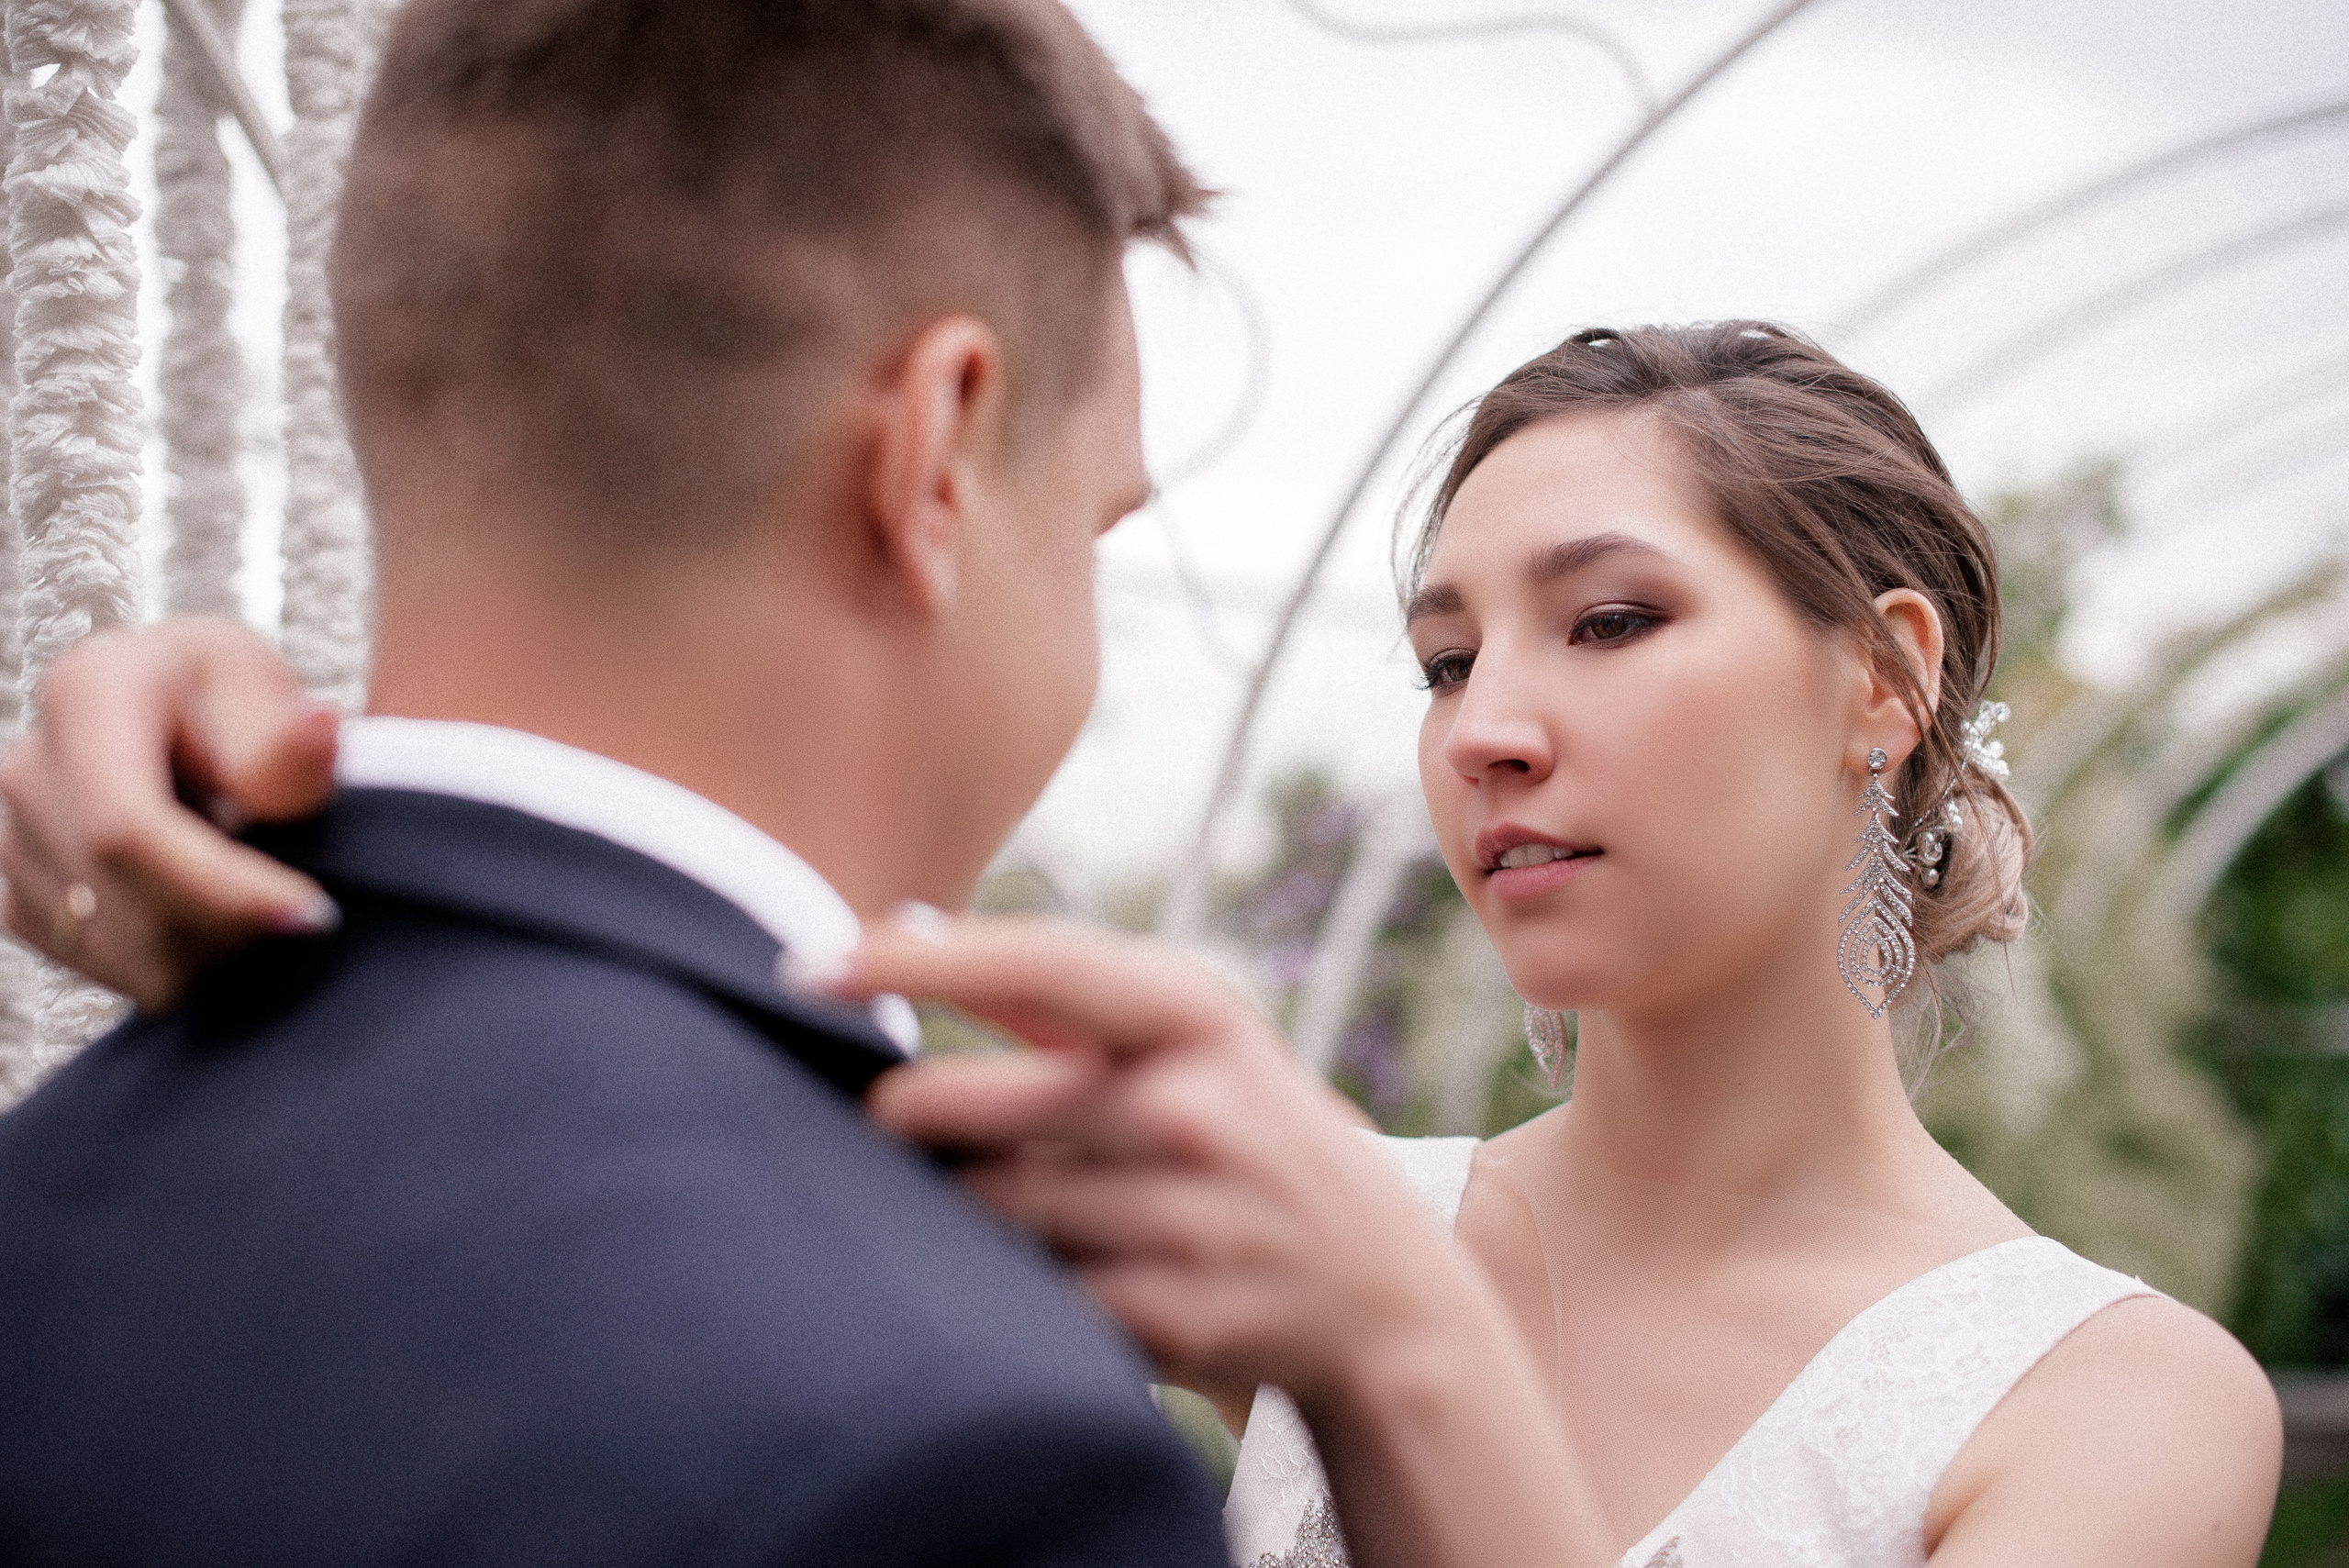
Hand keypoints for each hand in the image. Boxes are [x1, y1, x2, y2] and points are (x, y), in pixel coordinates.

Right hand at [0, 619, 341, 1011]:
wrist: (184, 714)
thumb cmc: (231, 698)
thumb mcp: (272, 691)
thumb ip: (291, 738)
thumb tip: (317, 733)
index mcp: (88, 696)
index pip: (130, 828)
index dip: (223, 889)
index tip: (312, 914)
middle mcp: (30, 771)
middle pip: (129, 904)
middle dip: (235, 927)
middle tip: (311, 908)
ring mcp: (16, 841)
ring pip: (127, 955)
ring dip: (216, 947)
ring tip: (260, 887)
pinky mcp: (25, 900)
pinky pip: (114, 970)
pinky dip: (182, 960)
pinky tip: (216, 905)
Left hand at [841, 914, 1618, 1567]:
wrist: (1378, 1292)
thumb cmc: (1244, 1137)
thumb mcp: (1183, 1043)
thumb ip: (1044, 995)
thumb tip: (894, 921)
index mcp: (1194, 1017)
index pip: (1033, 965)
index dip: (908, 963)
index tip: (797, 963)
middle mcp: (1190, 1105)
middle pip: (962, 1111)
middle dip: (912, 1124)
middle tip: (910, 1130)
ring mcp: (1183, 1213)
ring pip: (981, 1211)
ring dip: (965, 1213)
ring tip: (1023, 1206)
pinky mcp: (1166, 1313)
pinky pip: (1021, 1294)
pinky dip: (1012, 1288)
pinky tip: (1065, 1273)